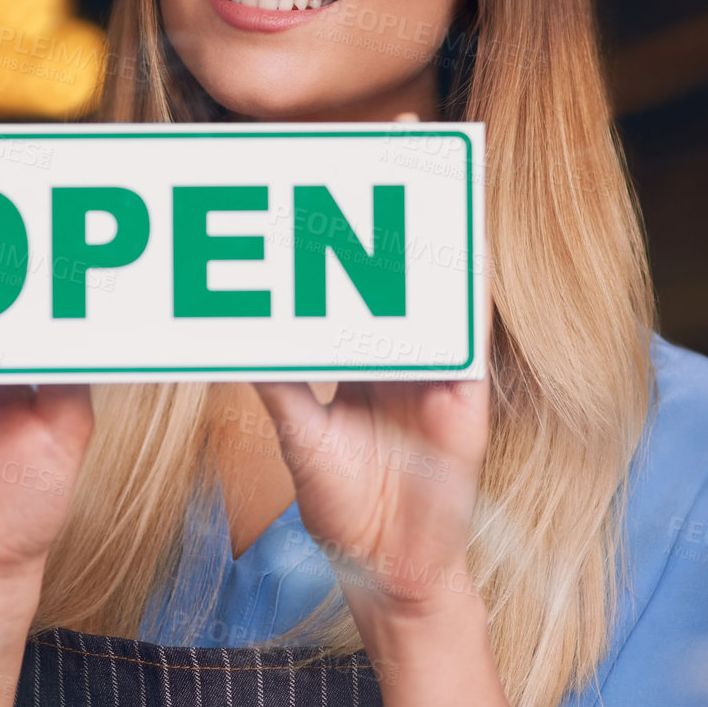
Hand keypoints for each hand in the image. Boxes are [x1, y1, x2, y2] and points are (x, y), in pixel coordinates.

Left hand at [254, 214, 491, 619]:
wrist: (384, 565)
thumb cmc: (343, 503)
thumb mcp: (298, 432)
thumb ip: (279, 380)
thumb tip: (238, 339)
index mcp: (363, 357)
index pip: (356, 280)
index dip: (348, 230)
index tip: (330, 178)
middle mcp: (403, 355)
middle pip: (403, 268)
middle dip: (397, 206)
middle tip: (388, 141)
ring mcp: (438, 371)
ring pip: (440, 288)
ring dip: (435, 232)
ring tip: (423, 177)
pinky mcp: (466, 396)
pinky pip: (469, 336)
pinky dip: (467, 291)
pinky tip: (462, 248)